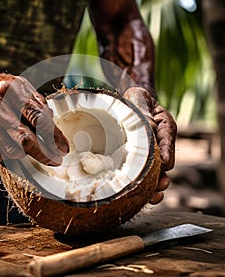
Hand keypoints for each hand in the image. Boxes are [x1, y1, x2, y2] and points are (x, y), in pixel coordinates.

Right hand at [0, 50, 68, 164]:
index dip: (54, 136)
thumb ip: (35, 101)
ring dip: (29, 154)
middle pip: (26, 138)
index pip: (38, 118)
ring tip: (37, 152)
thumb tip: (52, 120)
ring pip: (13, 149)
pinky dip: (12, 154)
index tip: (63, 147)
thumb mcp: (16, 85)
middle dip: (45, 153)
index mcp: (8, 90)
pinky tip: (17, 151)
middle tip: (56, 159)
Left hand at [123, 87, 176, 203]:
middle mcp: (160, 141)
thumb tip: (152, 127)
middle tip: (160, 184)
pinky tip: (147, 197)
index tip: (164, 163)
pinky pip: (148, 174)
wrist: (127, 104)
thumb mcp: (138, 98)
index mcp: (164, 125)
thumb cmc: (134, 100)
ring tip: (155, 195)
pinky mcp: (142, 160)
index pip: (167, 140)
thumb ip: (144, 111)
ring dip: (157, 185)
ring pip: (158, 172)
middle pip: (166, 161)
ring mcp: (152, 151)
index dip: (166, 151)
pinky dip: (148, 187)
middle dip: (163, 175)